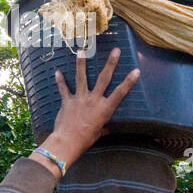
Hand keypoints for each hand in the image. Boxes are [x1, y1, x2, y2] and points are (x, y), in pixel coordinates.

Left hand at [33, 48, 139, 174]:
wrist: (68, 142)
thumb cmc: (85, 140)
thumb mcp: (98, 133)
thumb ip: (103, 128)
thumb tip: (107, 128)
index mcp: (104, 109)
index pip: (120, 92)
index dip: (129, 81)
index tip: (136, 71)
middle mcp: (93, 100)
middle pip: (104, 78)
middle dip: (110, 63)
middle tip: (115, 50)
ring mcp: (80, 98)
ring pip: (81, 77)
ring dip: (81, 63)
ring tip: (81, 50)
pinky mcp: (67, 101)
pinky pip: (63, 89)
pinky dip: (60, 80)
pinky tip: (57, 72)